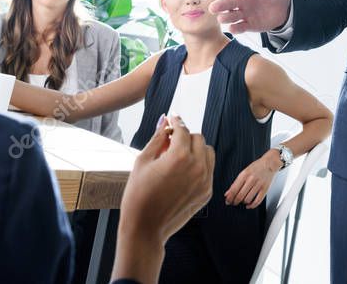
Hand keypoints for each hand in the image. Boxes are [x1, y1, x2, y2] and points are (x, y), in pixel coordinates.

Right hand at [113, 115, 213, 283]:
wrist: (145, 228)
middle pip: (198, 138)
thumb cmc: (138, 195)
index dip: (176, 122)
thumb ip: (157, 138)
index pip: (182, 129)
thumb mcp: (143, 161)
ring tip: (178, 157)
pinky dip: (199, 165)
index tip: (172, 119)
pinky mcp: (207, 192)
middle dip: (185, 136)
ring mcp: (205, 180)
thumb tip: (165, 121)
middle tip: (171, 141)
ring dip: (195, 149)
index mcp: (179, 156)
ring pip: (207, 152)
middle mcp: (197, 166)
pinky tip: (183, 171)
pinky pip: (209, 169)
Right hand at [206, 0, 290, 33]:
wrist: (286, 7)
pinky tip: (232, 28)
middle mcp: (241, 0)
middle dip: (220, 5)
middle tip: (213, 8)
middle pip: (227, 3)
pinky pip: (240, 27)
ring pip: (231, 16)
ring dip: (225, 17)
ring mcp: (244, 13)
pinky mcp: (249, 24)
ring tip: (221, 18)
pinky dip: (236, 29)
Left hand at [224, 151, 278, 208]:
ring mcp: (258, 185)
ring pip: (248, 199)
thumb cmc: (256, 167)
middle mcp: (251, 180)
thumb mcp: (243, 172)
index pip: (234, 189)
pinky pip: (257, 201)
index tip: (227, 201)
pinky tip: (249, 205)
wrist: (269, 163)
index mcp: (244, 175)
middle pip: (240, 195)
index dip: (229, 197)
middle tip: (233, 203)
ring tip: (242, 201)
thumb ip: (235, 183)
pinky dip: (252, 205)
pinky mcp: (265, 189)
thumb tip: (227, 193)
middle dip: (235, 201)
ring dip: (243, 203)